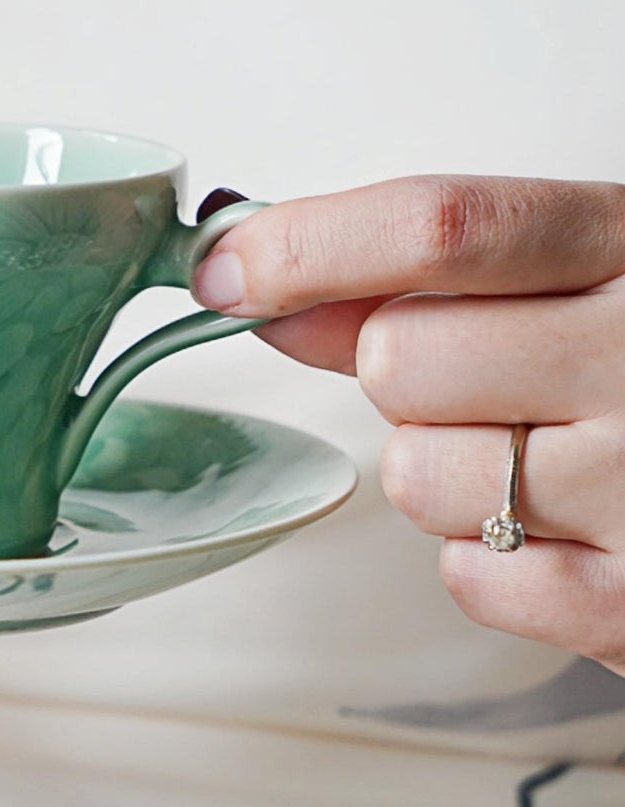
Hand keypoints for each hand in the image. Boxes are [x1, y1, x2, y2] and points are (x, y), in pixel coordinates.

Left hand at [193, 176, 624, 675]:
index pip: (440, 229)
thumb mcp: (585, 281)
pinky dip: (492, 560)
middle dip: (402, 374)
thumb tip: (262, 283)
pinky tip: (566, 531)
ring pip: (416, 475)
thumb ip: (431, 280)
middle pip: (397, 361)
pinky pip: (469, 577)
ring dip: (447, 473)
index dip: (305, 244)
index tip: (221, 269)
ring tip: (545, 459)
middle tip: (489, 383)